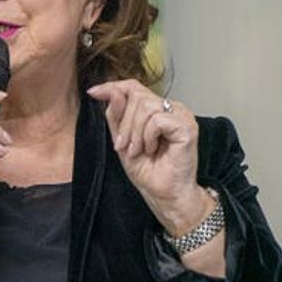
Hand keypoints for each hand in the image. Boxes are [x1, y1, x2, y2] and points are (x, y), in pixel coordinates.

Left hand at [87, 80, 211, 234]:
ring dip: (135, 133)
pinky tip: (152, 150)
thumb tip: (112, 91)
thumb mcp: (122, 141)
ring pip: (146, 107)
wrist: (164, 195)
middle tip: (125, 147)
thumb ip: (116, 117)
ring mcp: (181, 115)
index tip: (93, 93)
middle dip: (124, 124)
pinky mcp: (187, 126)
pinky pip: (157, 120)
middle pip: (137, 96)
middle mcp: (171, 108)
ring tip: (138, 151)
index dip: (112, 87)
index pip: (134, 86)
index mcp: (157, 109)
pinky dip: (148, 137)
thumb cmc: (148, 172)